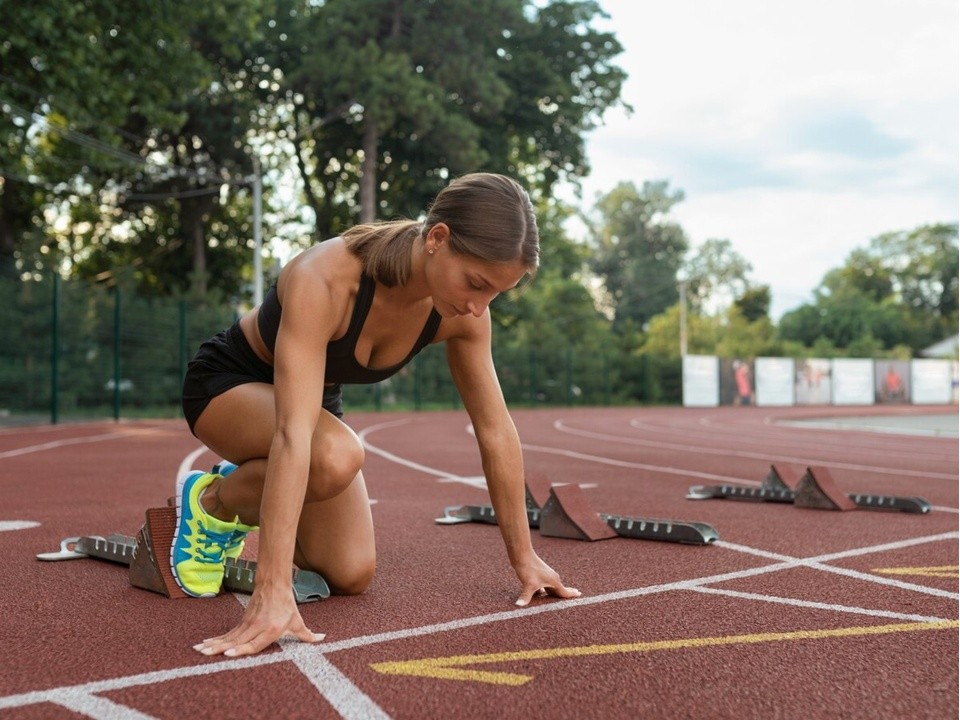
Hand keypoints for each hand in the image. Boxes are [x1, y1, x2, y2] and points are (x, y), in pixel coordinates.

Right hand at [193, 584, 323, 657]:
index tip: (229, 653)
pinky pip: (228, 633)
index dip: (242, 649)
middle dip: (221, 648)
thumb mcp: (298, 621)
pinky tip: (205, 644)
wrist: (274, 584)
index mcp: (271, 628)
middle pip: (237, 640)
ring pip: (229, 636)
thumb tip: (322, 638)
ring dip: (214, 644)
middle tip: (206, 654)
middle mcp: (258, 626)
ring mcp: (248, 623)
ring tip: (200, 651)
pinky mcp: (242, 621)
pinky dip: (216, 639)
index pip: (255, 642)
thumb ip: (307, 634)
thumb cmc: (287, 605)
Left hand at [513, 553, 580, 606]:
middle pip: (560, 589)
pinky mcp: (539, 574)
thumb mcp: (528, 584)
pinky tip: (541, 593)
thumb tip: (519, 605)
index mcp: (553, 581)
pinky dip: (545, 590)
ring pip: (552, 587)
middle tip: (576, 594)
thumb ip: (526, 596)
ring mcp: (546, 575)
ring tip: (559, 596)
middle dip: (567, 592)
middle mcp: (552, 578)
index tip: (580, 594)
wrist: (522, 555)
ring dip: (555, 592)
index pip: (564, 591)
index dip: (571, 594)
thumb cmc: (528, 568)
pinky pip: (545, 585)